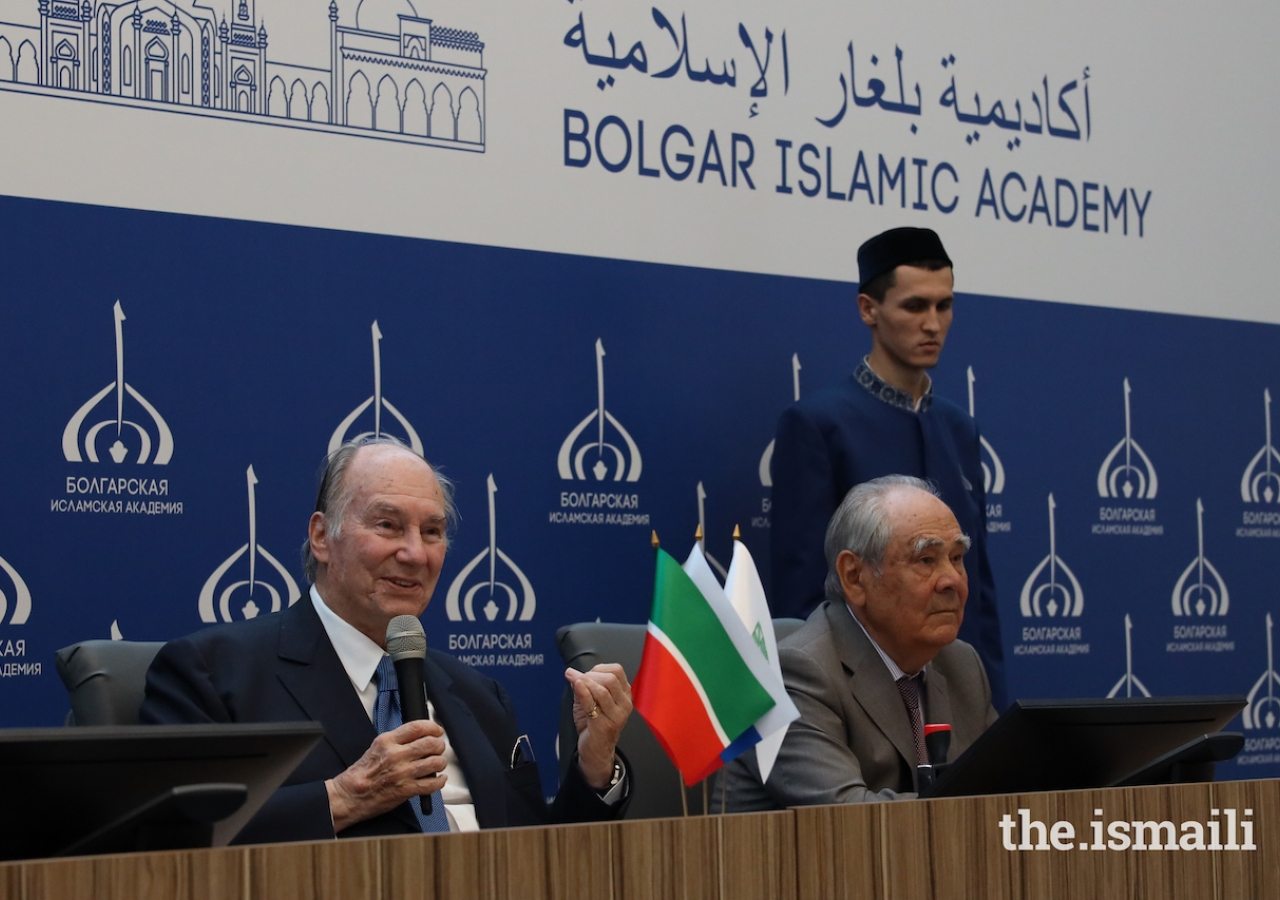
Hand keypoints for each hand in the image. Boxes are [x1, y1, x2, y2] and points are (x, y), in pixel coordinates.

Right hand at [325, 718, 447, 832]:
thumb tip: (418, 737)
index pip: (417, 727)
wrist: (349, 796)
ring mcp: (402, 773)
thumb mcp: (376, 747)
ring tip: (438, 764)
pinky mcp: (405, 790)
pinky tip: (438, 779)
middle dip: (439, 745)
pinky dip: (439, 781)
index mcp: (387, 741)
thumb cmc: (360, 774)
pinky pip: (431, 784)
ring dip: (440, 763)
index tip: (437, 731)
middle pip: (430, 744)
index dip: (433, 728)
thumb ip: (396, 741)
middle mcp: (396, 755)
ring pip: (435, 763)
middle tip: (439, 748)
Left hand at [566, 664, 632, 789]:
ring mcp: (617, 716)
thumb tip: (573, 673)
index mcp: (625, 695)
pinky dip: (583, 692)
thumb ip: (585, 685)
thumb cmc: (595, 723)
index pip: (616, 671)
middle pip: (610, 679)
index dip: (599, 668)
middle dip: (591, 675)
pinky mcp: (605, 725)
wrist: (596, 750)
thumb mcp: (591, 700)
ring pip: (602, 690)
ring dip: (585, 682)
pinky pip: (593, 704)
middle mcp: (625, 704)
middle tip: (577, 679)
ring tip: (574, 681)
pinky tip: (576, 685)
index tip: (586, 674)